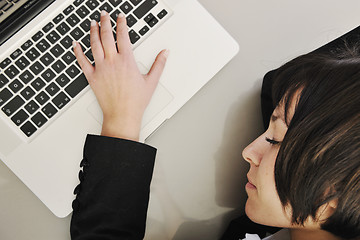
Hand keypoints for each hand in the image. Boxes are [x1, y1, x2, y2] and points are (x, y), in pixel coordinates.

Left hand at [73, 11, 168, 140]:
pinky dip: (78, 51)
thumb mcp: (151, 81)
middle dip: (105, 22)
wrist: (122, 115)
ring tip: (93, 23)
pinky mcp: (92, 77)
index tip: (120, 17)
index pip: (123, 35)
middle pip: (106, 36)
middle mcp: (112, 62)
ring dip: (93, 31)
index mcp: (127, 61)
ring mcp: (100, 68)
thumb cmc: (136, 101)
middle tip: (104, 14)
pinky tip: (76, 44)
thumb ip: (159, 64)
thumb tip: (165, 53)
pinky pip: (82, 61)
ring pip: (94, 44)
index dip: (121, 23)